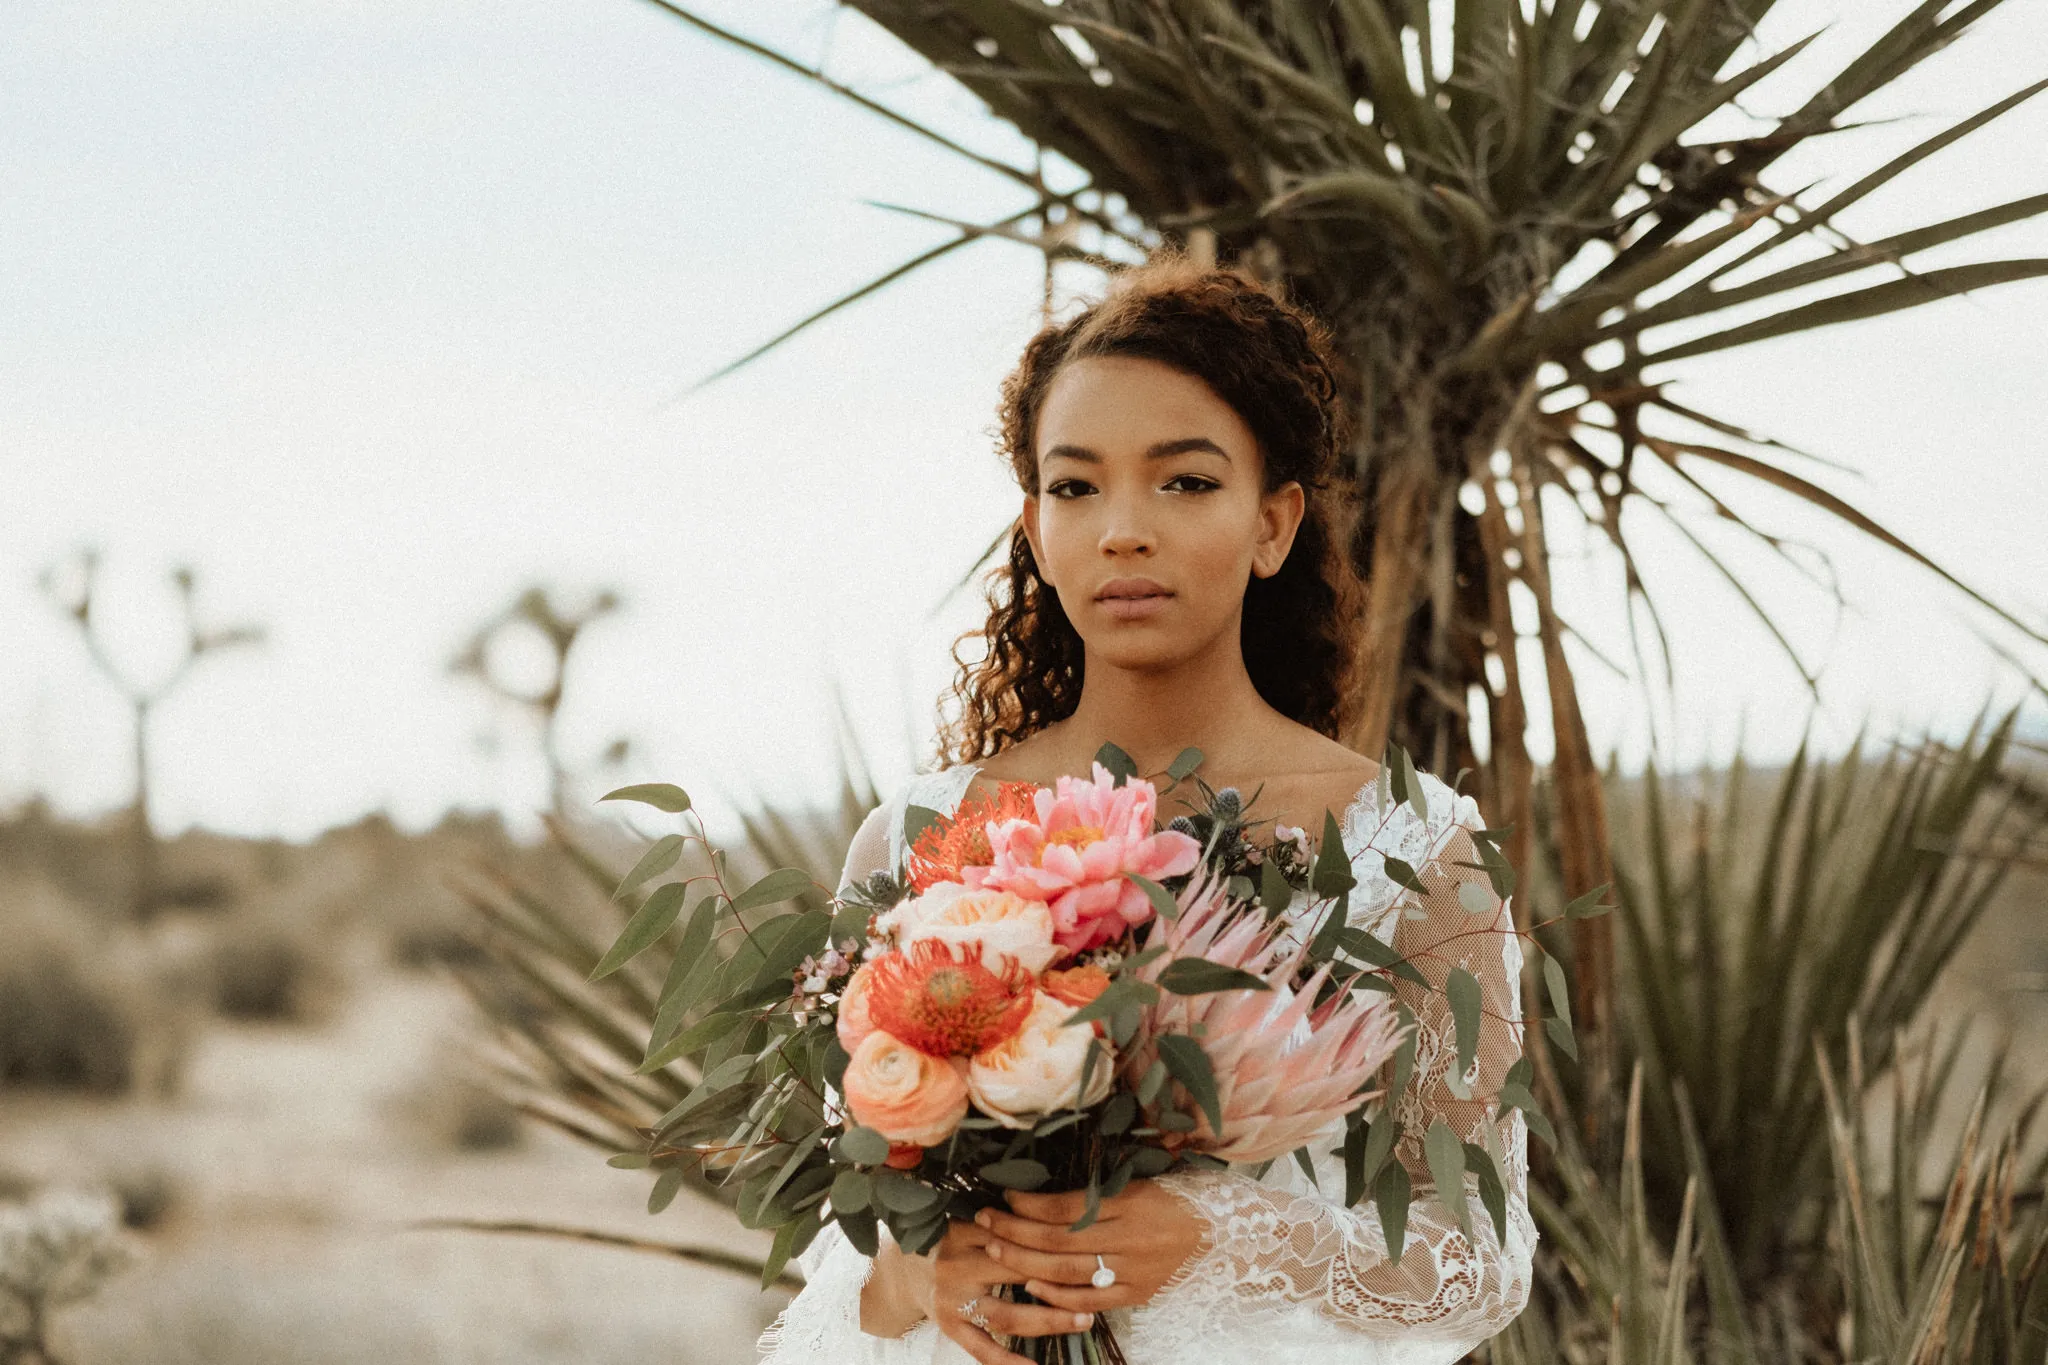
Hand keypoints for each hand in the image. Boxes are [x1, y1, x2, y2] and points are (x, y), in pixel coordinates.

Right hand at [889, 1218, 1099, 1364]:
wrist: (901, 1268)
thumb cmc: (947, 1238)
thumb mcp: (967, 1217)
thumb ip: (1005, 1218)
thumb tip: (1063, 1215)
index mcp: (965, 1230)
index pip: (1019, 1238)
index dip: (1057, 1244)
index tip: (1092, 1247)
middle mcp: (957, 1265)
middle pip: (1018, 1274)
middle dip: (1061, 1281)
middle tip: (1101, 1284)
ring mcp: (952, 1300)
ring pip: (1007, 1315)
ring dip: (1049, 1320)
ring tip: (1084, 1321)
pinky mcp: (948, 1326)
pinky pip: (981, 1350)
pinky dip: (1008, 1363)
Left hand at [973, 1179, 1210, 1316]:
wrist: (1224, 1236)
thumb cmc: (1178, 1200)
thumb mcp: (1143, 1181)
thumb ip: (1101, 1185)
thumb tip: (1049, 1182)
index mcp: (1130, 1201)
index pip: (1068, 1205)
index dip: (1032, 1202)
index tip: (1006, 1195)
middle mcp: (1129, 1236)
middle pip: (1059, 1237)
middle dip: (1016, 1229)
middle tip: (985, 1220)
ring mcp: (1132, 1269)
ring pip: (1069, 1269)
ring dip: (1026, 1260)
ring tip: (997, 1247)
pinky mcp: (1137, 1294)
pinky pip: (1090, 1299)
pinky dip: (1058, 1294)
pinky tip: (1031, 1285)